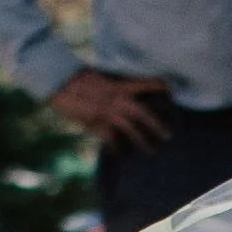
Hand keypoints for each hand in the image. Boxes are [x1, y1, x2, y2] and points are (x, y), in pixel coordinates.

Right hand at [52, 66, 175, 150]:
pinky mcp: (95, 122)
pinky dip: (115, 148)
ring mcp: (107, 111)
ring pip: (130, 129)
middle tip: (168, 136)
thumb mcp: (99, 76)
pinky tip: (119, 154)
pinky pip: (110, 139)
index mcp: (118, 85)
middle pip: (142, 113)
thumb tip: (121, 93)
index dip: (158, 86)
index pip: (143, 84)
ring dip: (141, 141)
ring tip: (151, 151)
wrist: (59, 81)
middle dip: (156, 125)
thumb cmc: (76, 77)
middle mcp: (116, 98)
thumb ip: (113, 86)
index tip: (172, 90)